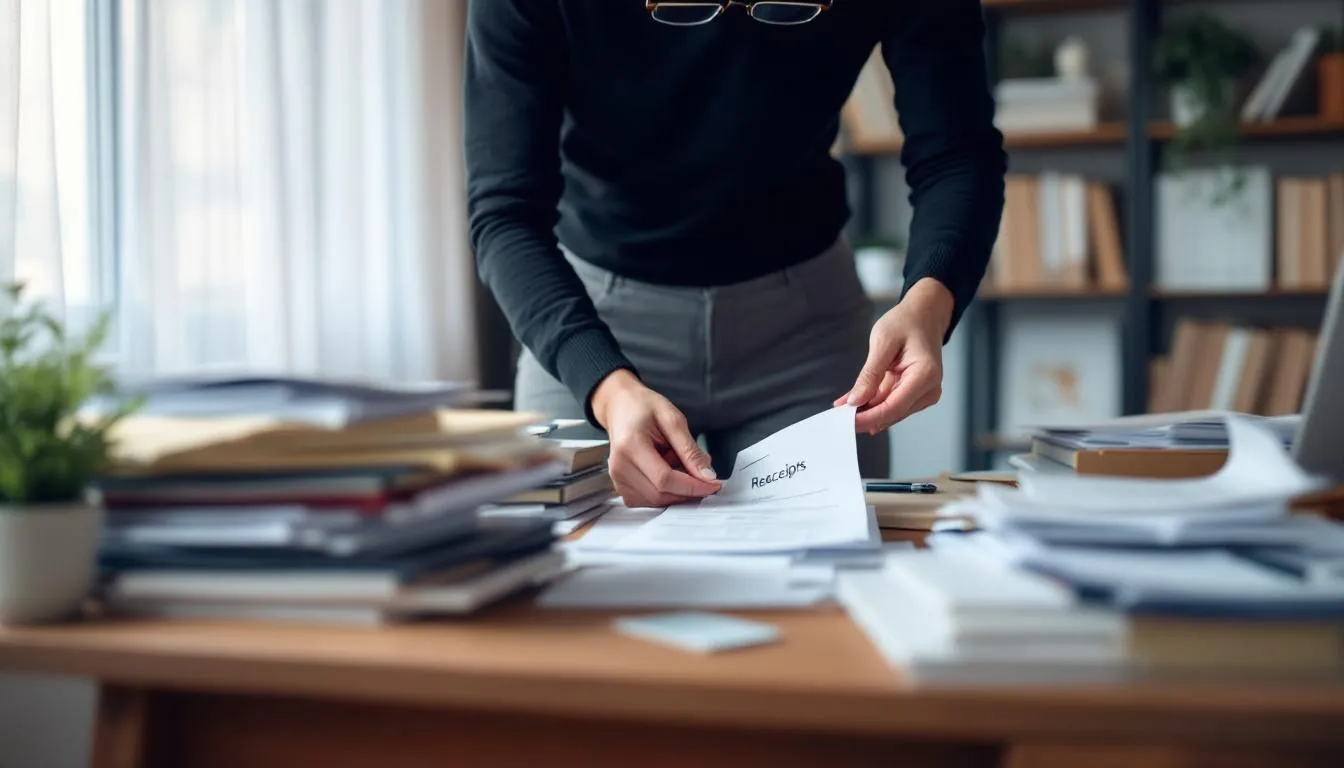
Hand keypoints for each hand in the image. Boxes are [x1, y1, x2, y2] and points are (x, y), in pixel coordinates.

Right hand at [591, 370, 721, 506]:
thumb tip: (707, 476)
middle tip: (703, 476)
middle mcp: (619, 466)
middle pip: (660, 494)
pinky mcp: (620, 486)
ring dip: (675, 491)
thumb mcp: (673, 419)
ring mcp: (617, 478)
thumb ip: (690, 450)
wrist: (620, 406)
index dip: (692, 486)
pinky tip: (666, 473)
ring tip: (676, 463)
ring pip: (655, 502)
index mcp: (630, 446)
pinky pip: (647, 501)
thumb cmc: (644, 408)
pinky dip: (664, 493)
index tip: (714, 484)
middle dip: (687, 490)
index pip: (665, 479)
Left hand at [835, 278, 953, 434]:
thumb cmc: (906, 322)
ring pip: (889, 411)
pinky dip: (870, 402)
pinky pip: (890, 402)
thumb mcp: (883, 342)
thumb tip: (856, 401)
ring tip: (840, 407)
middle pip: (892, 413)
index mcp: (925, 375)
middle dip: (863, 415)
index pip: (893, 407)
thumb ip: (870, 374)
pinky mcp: (915, 393)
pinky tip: (851, 401)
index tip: (845, 420)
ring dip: (865, 410)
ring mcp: (924, 393)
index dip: (868, 417)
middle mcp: (929, 389)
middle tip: (836, 415)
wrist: (924, 315)